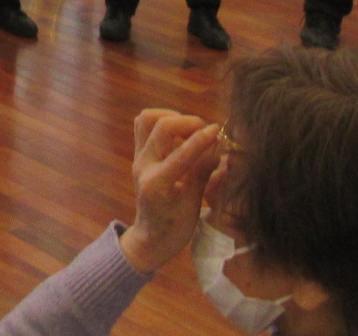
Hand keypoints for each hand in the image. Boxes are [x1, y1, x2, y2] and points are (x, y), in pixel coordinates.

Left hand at [116, 110, 222, 275]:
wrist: (150, 239)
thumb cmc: (174, 228)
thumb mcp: (193, 204)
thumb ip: (203, 173)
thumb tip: (219, 146)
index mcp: (157, 184)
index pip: (180, 153)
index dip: (201, 139)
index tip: (218, 131)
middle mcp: (143, 165)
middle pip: (160, 126)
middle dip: (187, 122)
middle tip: (206, 131)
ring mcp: (138, 158)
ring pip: (147, 120)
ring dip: (172, 118)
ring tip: (192, 130)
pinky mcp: (139, 155)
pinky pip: (145, 127)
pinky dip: (164, 123)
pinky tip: (181, 135)